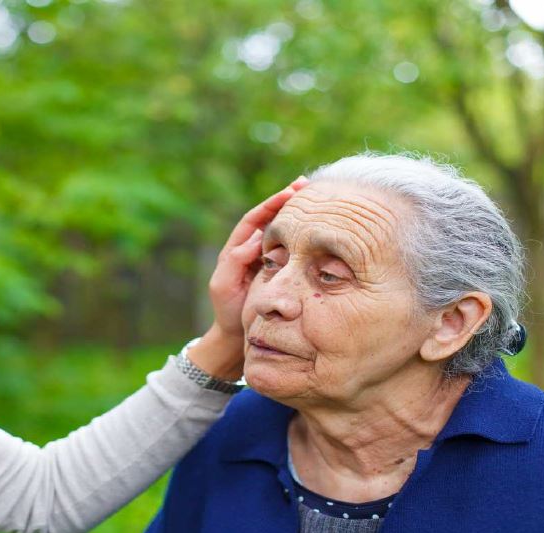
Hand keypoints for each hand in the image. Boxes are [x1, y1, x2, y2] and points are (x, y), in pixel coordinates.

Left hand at [187, 177, 308, 379]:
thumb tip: (253, 240)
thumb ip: (234, 263)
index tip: (290, 192)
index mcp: (236, 250)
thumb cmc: (227, 313)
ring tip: (317, 199)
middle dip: (287, 201)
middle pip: (270, 218)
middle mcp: (251, 250)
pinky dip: (302, 238)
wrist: (235, 337)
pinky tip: (319, 231)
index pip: (255, 219)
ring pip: (282, 232)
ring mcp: (265, 260)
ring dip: (297, 215)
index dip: (271, 204)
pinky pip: (291, 249)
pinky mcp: (277, 272)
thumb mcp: (224, 286)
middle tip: (307, 185)